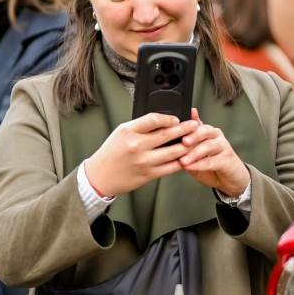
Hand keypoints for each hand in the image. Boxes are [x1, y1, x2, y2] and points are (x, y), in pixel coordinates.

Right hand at [83, 112, 198, 198]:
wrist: (99, 176)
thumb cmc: (110, 154)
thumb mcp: (120, 133)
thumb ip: (140, 127)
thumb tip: (162, 122)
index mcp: (128, 132)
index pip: (154, 119)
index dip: (169, 118)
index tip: (177, 119)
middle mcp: (136, 146)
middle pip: (167, 134)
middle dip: (185, 129)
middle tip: (194, 126)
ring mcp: (144, 161)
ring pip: (173, 152)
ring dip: (187, 146)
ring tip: (193, 141)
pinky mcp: (148, 175)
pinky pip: (170, 167)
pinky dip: (181, 162)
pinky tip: (185, 157)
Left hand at [178, 108, 250, 197]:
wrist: (229, 179)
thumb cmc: (210, 165)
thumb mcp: (193, 154)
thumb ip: (184, 146)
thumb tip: (169, 139)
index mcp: (206, 131)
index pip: (195, 125)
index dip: (185, 126)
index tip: (174, 128)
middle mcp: (215, 136)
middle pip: (204, 131)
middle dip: (192, 135)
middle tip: (183, 142)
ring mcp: (223, 147)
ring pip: (208, 146)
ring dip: (194, 153)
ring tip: (183, 160)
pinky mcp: (227, 160)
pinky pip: (212, 161)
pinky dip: (200, 165)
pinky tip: (191, 167)